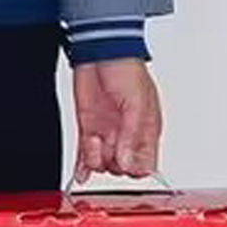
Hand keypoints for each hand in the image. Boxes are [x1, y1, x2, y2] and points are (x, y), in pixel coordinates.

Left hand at [71, 60, 162, 181]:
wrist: (100, 52)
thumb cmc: (127, 70)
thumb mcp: (136, 103)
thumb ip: (131, 134)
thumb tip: (127, 162)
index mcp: (146, 130)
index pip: (146, 163)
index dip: (137, 169)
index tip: (127, 164)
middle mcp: (126, 135)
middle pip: (122, 167)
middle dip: (114, 163)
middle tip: (109, 146)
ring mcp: (107, 132)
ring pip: (103, 163)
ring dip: (96, 159)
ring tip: (94, 142)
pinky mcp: (89, 128)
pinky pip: (86, 155)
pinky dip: (82, 166)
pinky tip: (81, 174)